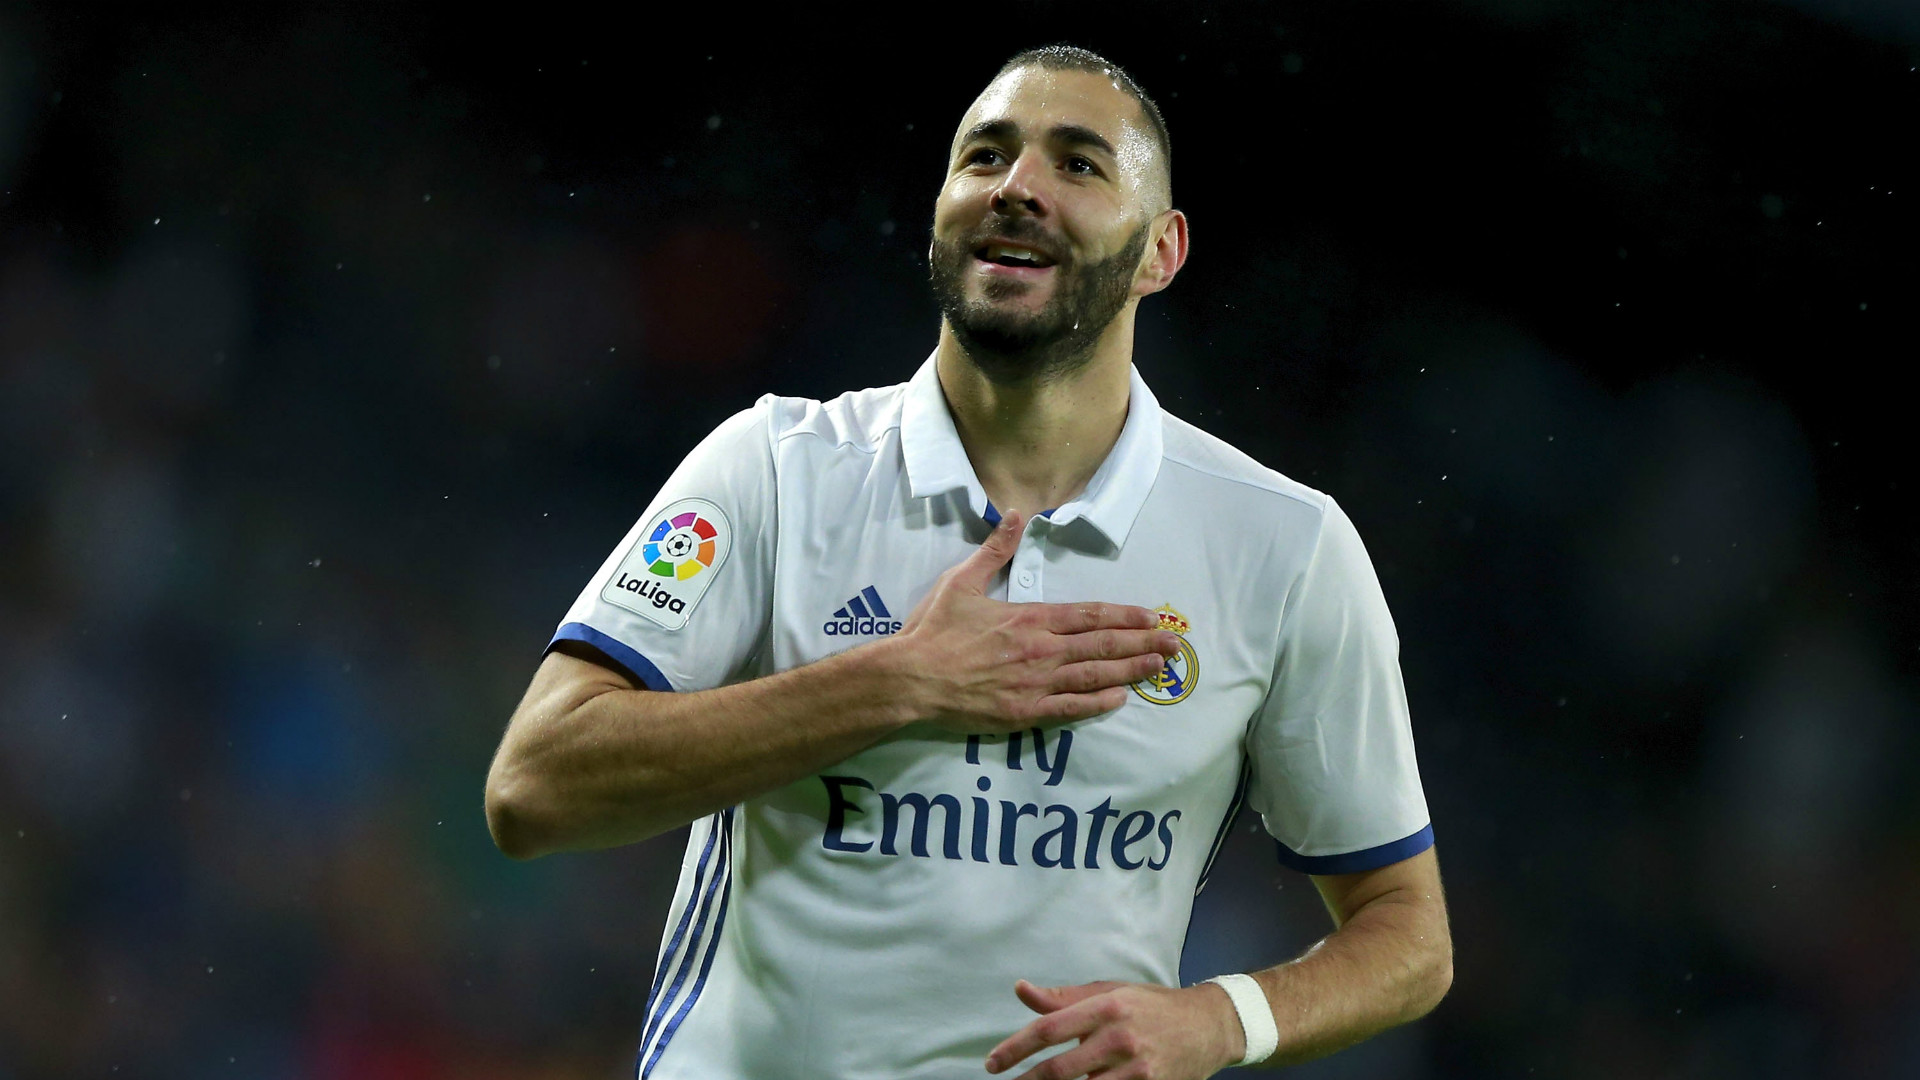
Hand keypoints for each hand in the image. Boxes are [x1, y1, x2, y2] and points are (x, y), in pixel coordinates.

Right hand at [886, 510, 1179, 732]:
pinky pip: (1069, 708)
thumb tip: (1014, 514)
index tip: (1151, 616)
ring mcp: (1035, 683)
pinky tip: (1121, 699)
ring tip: (1159, 668)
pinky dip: (1097, 703)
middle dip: (1141, 643)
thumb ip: (994, 550)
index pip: (1088, 615)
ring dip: (1130, 671)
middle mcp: (1041, 649)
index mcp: (1029, 618)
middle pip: (1102, 645)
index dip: (1123, 616)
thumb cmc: (934, 629)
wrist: (912, 677)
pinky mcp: (1024, 712)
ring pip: (1094, 676)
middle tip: (1174, 644)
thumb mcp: (961, 581)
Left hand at [986, 979, 1243, 1079]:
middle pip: (1060, 1069)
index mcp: (1107, 1007)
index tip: (993, 1063)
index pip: (1049, 1029)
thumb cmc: (1152, 1006)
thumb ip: (1063, 998)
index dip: (1015, 1048)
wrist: (1209, 1026)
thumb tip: (1021, 989)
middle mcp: (1121, 1038)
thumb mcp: (1110, 992)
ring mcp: (1138, 1069)